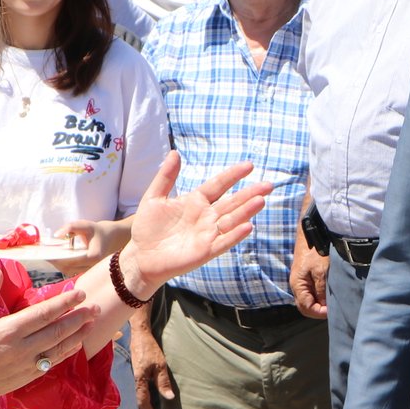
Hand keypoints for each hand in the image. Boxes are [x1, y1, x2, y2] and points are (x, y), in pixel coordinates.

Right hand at [0, 269, 98, 407]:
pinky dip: (65, 353)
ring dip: (78, 335)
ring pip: (59, 349)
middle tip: (95, 307)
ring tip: (91, 323)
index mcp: (7, 331)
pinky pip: (51, 364)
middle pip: (58, 331)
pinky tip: (74, 345)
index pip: (44, 313)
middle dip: (79, 317)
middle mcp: (20, 349)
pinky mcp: (24, 378)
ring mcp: (24, 366)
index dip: (64, 302)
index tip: (79, 293)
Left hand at [43, 218, 122, 275]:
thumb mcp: (85, 225)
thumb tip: (56, 235)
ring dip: (57, 264)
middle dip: (55, 262)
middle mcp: (92, 266)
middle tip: (44, 255)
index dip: (58, 258)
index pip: (71, 261)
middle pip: (68, 268)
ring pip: (69, 271)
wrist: (111, 238)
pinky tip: (55, 257)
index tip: (47, 253)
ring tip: (48, 256)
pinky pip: (71, 270)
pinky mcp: (85, 270)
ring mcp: (89, 270)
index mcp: (93, 257)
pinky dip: (62, 264)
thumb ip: (70, 227)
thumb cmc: (97, 231)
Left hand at [120, 152, 272, 296]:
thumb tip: (175, 153)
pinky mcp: (206, 251)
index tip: (249, 165)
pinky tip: (248, 226)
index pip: (219, 185)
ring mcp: (208, 233)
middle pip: (232, 202)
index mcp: (196, 201)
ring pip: (232, 220)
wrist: (141, 256)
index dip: (233, 175)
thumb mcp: (154, 197)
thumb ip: (166, 177)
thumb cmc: (148, 227)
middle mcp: (206, 216)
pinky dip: (235, 235)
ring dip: (246, 211)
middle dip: (250, 193)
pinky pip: (224, 242)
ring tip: (260, 201)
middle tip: (269, 185)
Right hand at [129, 322, 172, 408]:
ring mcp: (129, 379)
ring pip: (132, 400)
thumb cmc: (150, 349)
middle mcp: (132, 382)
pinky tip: (138, 407)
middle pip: (134, 404)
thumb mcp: (161, 365)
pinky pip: (131, 394)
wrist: (138, 336)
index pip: (142, 401)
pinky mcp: (130, 376)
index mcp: (139, 380)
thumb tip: (169, 398)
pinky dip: (135, 404)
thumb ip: (163, 382)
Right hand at [290, 230, 328, 318]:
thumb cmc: (315, 251)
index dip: (320, 313)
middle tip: (333, 309)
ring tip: (333, 302)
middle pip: (306, 307)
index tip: (333, 311)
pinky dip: (320, 296)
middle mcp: (297, 285)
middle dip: (319, 311)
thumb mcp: (321, 271)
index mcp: (298, 285)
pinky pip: (312, 292)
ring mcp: (302, 281)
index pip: (306, 308)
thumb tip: (325, 305)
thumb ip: (321, 290)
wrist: (312, 232)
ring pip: (309, 300)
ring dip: (320, 303)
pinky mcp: (307, 276)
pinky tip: (330, 293)